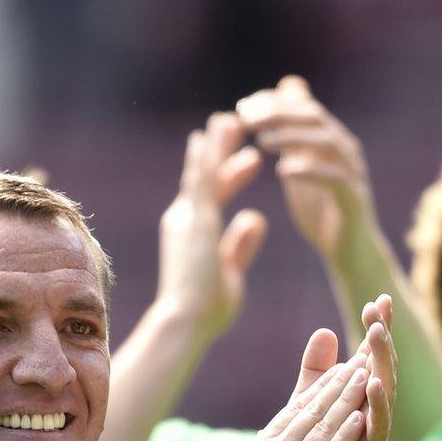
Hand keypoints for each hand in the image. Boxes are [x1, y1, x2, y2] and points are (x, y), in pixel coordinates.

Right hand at [156, 113, 266, 339]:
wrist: (186, 320)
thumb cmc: (206, 308)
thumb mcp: (232, 271)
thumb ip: (242, 244)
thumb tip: (256, 217)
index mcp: (193, 233)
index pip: (212, 195)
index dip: (225, 172)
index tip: (238, 153)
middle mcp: (185, 219)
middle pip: (204, 176)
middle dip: (217, 149)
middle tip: (229, 121)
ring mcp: (188, 218)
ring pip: (202, 172)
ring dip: (216, 145)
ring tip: (228, 119)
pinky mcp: (195, 220)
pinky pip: (202, 180)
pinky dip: (207, 156)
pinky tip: (210, 136)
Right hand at [206, 330, 375, 440]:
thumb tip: (271, 438)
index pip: (298, 410)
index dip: (322, 387)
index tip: (342, 368)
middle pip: (313, 410)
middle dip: (338, 382)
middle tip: (361, 357)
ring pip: (323, 426)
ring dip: (346, 398)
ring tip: (365, 374)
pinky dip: (344, 435)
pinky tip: (360, 417)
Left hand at [236, 75, 383, 264]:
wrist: (348, 250)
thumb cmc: (320, 208)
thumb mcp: (301, 167)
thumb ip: (290, 137)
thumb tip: (276, 104)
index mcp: (329, 140)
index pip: (303, 105)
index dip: (274, 102)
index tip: (242, 108)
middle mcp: (344, 149)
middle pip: (314, 116)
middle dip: (279, 113)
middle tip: (247, 119)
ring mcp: (352, 172)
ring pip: (327, 142)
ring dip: (292, 137)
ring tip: (261, 142)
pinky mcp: (354, 198)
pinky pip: (336, 178)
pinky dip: (311, 171)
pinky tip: (284, 172)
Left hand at [302, 295, 397, 440]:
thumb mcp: (312, 408)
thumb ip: (317, 373)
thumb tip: (325, 331)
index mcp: (357, 402)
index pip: (369, 358)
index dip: (375, 331)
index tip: (377, 300)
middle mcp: (369, 416)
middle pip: (381, 370)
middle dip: (382, 340)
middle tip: (380, 309)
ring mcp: (370, 438)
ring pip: (383, 396)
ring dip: (383, 365)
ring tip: (378, 337)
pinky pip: (376, 430)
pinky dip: (377, 406)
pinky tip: (376, 384)